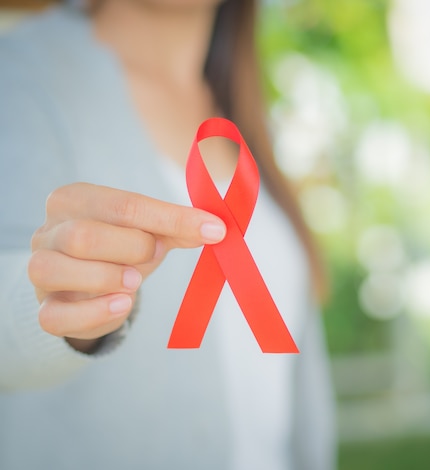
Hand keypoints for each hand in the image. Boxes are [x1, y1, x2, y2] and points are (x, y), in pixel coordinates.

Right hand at [28, 183, 224, 351]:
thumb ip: (177, 226)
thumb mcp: (150, 231)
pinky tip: (121, 305)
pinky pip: (54, 316)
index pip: (123, 205)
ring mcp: (39, 270)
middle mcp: (48, 231)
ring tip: (133, 281)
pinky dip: (93, 312)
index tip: (213, 230)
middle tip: (152, 255)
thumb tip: (215, 228)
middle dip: (132, 248)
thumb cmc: (121, 249)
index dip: (171, 219)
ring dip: (106, 278)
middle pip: (84, 236)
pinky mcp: (43, 308)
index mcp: (75, 200)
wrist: (94, 286)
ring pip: (55, 270)